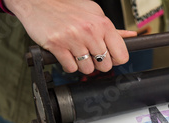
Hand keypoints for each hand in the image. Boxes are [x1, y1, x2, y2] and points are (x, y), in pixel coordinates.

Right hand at [4, 0, 136, 73]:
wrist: (36, 1)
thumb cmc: (66, 7)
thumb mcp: (94, 13)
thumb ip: (112, 28)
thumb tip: (131, 36)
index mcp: (103, 23)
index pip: (122, 55)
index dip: (115, 60)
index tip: (108, 57)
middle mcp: (90, 31)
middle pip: (105, 65)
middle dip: (97, 63)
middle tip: (89, 54)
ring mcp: (73, 38)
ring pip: (88, 69)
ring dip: (82, 64)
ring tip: (75, 52)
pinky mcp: (57, 45)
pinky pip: (71, 68)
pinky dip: (68, 65)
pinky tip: (65, 53)